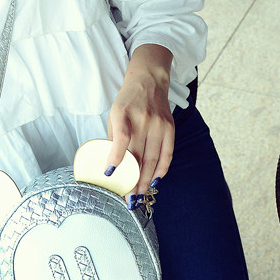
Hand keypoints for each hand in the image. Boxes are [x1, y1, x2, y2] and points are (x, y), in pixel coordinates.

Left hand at [106, 45, 174, 198]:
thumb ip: (113, 139)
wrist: (149, 80)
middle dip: (132, 180)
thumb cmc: (128, 101)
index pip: (121, 139)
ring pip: (153, 159)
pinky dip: (161, 169)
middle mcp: (143, 119)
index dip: (116, 158)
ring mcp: (158, 124)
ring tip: (140, 195)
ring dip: (146, 180)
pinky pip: (167, 154)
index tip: (110, 174)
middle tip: (128, 198)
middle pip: (138, 156)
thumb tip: (112, 166)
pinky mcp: (169, 128)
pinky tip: (154, 180)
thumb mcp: (114, 115)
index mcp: (123, 114)